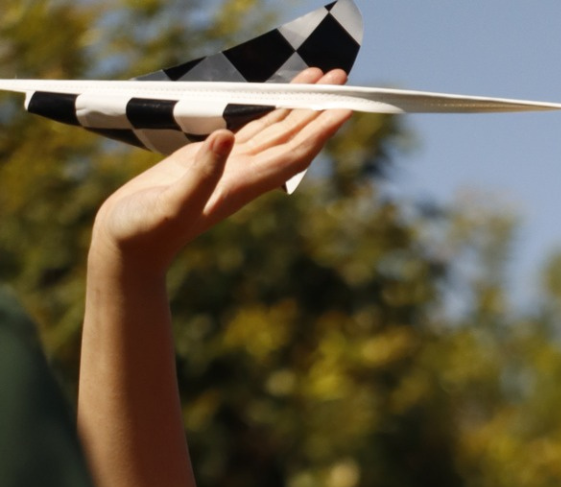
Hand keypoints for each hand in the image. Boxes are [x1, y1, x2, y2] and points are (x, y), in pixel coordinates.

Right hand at [89, 68, 351, 274]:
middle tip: (342, 78)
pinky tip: (279, 102)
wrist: (129, 247)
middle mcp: (242, 175)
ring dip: (298, 107)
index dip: (319, 130)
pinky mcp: (211, 161)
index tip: (344, 107)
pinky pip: (250, 132)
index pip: (291, 154)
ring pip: (273, 131)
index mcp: (240, 184)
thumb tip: (225, 137)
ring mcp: (228, 167)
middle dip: (317, 109)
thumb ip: (200, 173)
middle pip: (291, 138)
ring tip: (319, 78)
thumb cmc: (145, 231)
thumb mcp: (172, 203)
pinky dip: (268, 114)